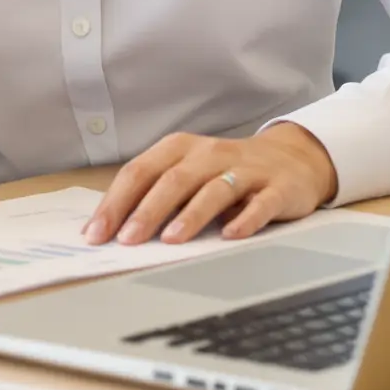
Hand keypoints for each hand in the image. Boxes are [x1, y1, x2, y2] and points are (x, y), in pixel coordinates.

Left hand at [84, 124, 337, 246]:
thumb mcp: (189, 173)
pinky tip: (230, 235)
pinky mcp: (278, 188)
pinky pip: (260, 203)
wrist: (292, 159)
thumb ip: (156, 194)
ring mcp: (246, 170)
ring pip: (214, 190)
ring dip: (191, 214)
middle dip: (146, 211)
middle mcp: (210, 154)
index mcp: (180, 149)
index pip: (140, 172)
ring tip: (171, 239)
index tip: (96, 233)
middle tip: (127, 239)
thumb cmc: (227, 171)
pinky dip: (245, 218)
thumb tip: (112, 228)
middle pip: (173, 180)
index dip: (115, 202)